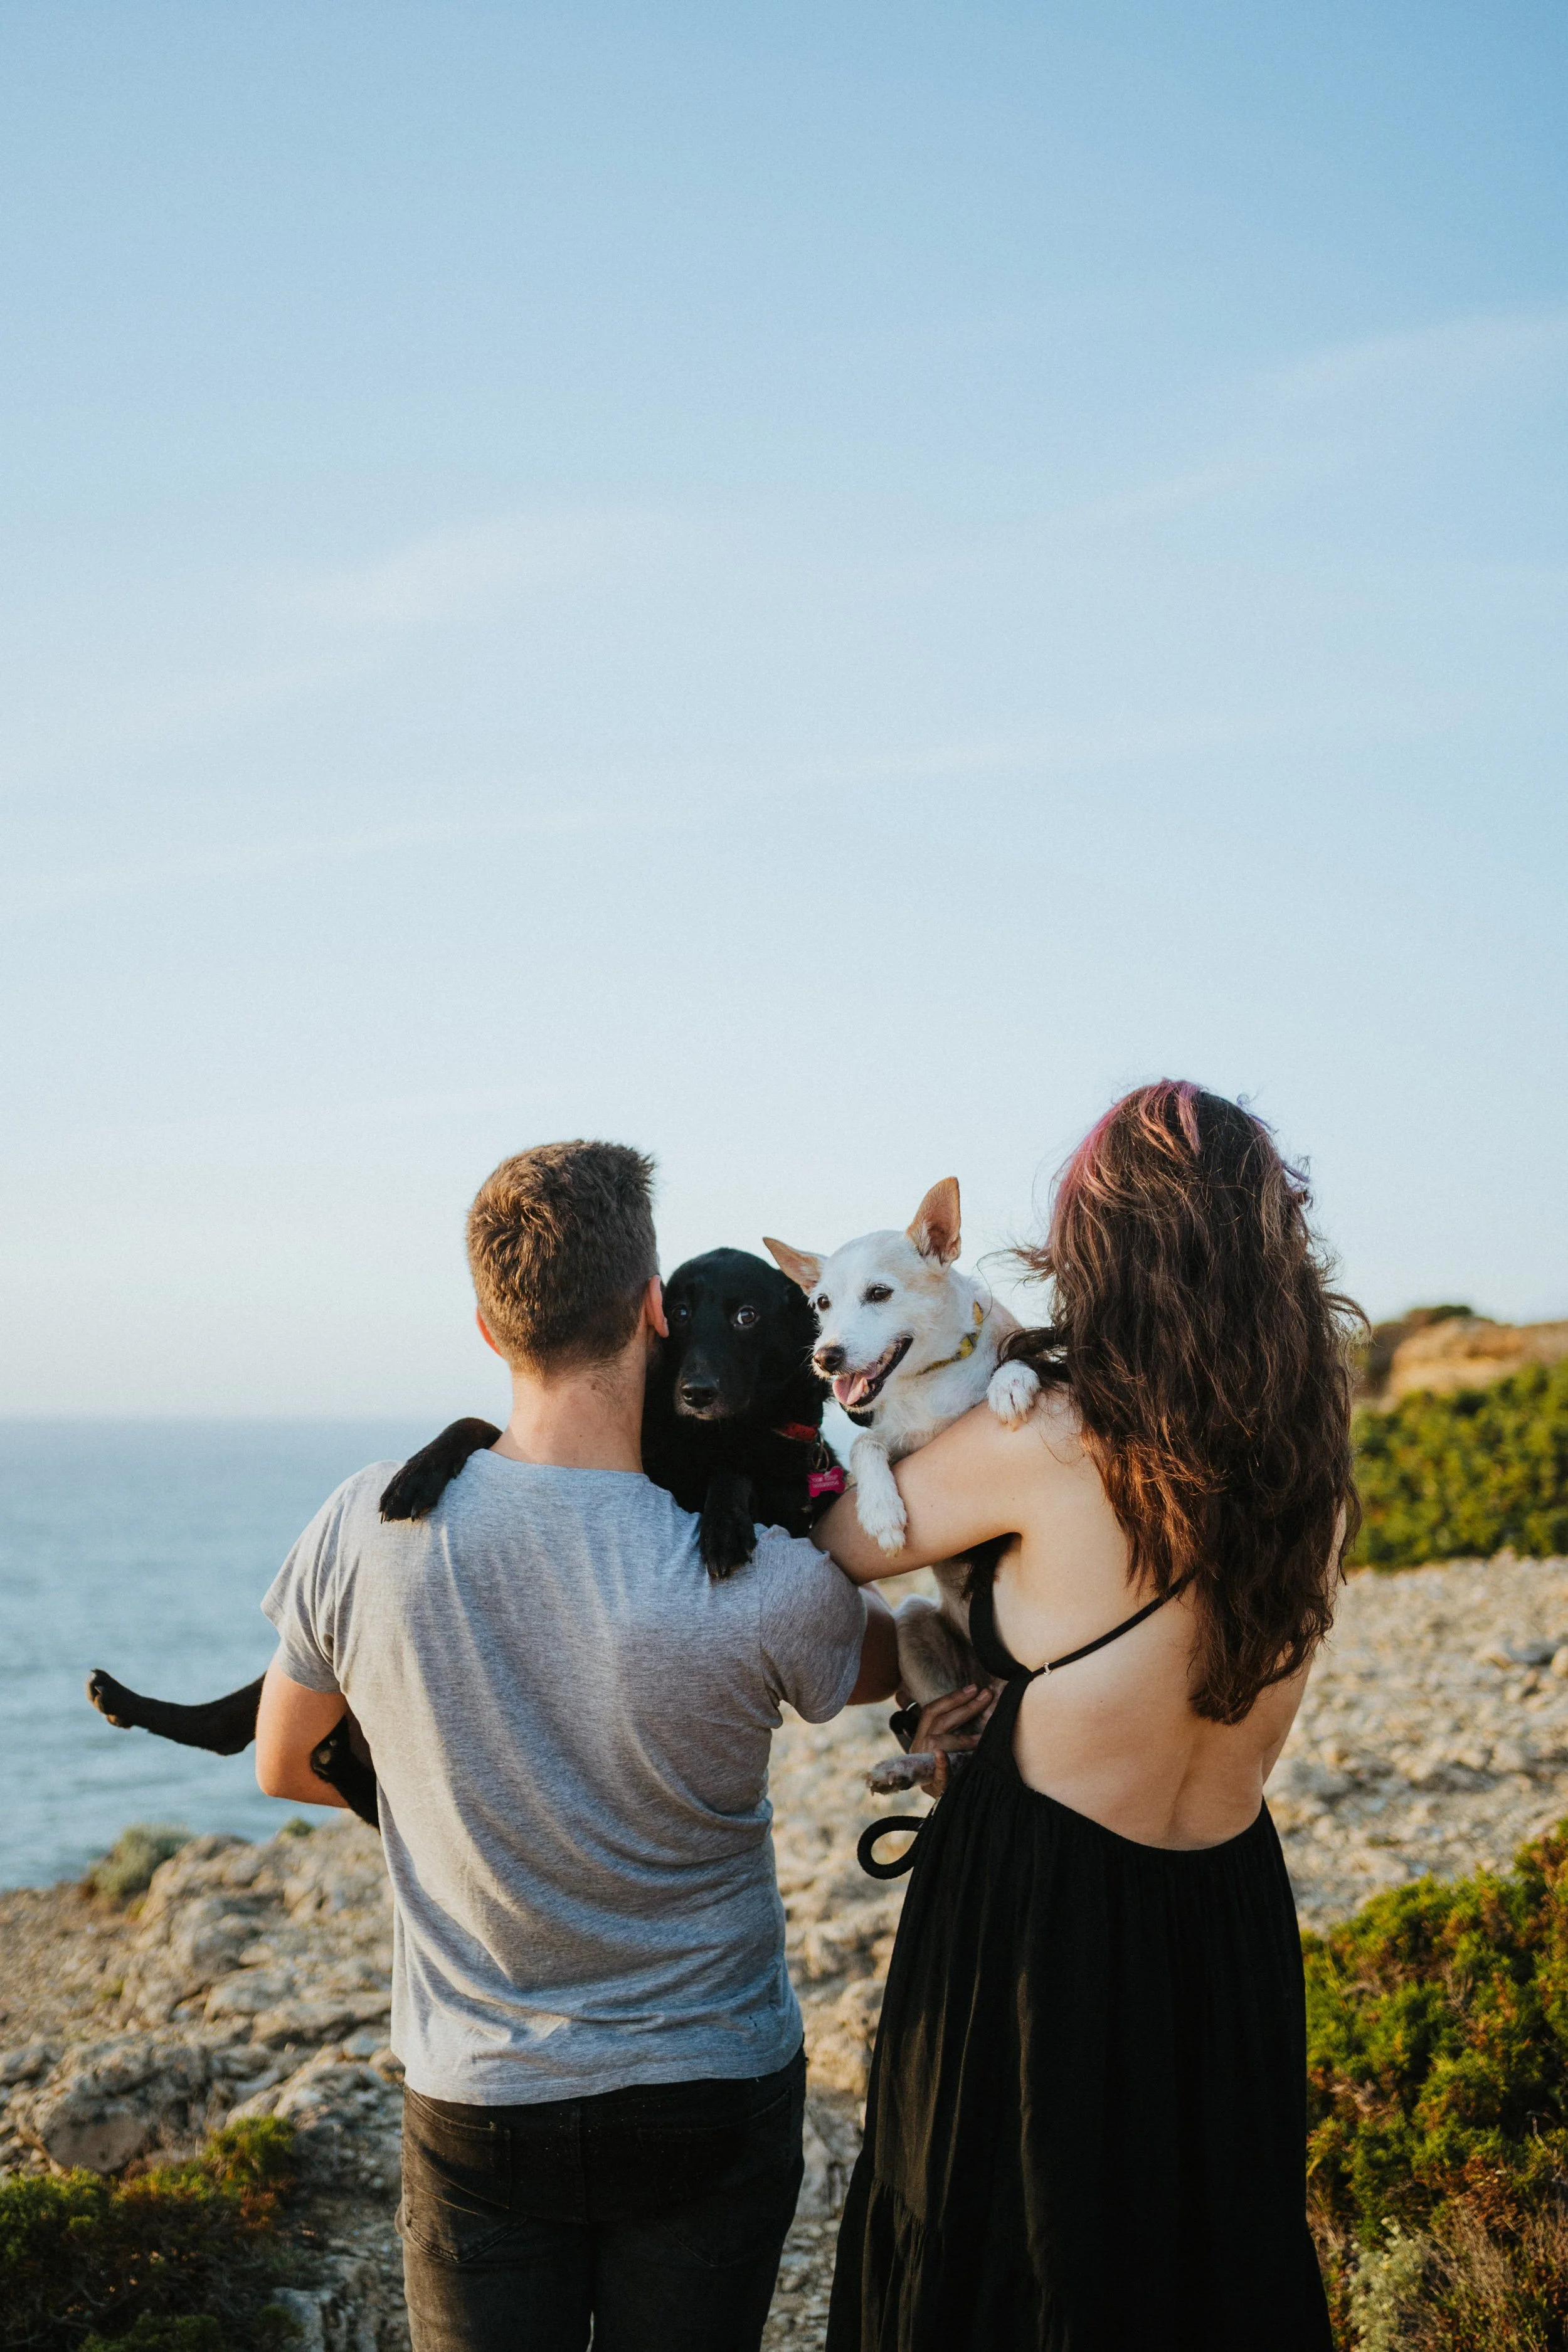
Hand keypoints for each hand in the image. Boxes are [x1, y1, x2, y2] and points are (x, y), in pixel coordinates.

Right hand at [912, 1683, 995, 1797]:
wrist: (940, 1796)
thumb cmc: (946, 1767)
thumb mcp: (944, 1745)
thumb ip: (951, 1728)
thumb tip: (975, 1700)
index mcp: (921, 1736)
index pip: (932, 1711)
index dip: (952, 1698)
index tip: (973, 1688)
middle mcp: (919, 1747)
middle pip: (939, 1721)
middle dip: (965, 1707)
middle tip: (986, 1696)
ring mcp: (924, 1764)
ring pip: (938, 1743)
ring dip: (964, 1737)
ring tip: (986, 1732)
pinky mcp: (932, 1785)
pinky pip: (936, 1774)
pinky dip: (941, 1766)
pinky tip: (943, 1757)